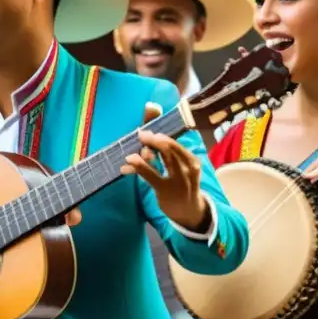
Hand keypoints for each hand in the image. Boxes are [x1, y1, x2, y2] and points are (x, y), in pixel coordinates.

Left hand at [120, 104, 208, 231]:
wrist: (188, 210)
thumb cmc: (180, 182)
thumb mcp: (177, 164)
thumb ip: (163, 143)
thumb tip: (150, 107)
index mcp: (191, 158)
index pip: (176, 137)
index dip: (162, 122)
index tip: (149, 110)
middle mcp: (188, 166)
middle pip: (169, 146)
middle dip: (152, 138)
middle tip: (140, 133)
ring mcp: (178, 178)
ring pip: (161, 159)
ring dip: (144, 152)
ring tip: (131, 150)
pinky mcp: (165, 189)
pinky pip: (150, 175)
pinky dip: (138, 167)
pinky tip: (126, 165)